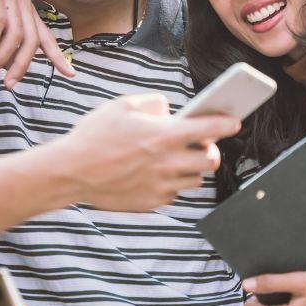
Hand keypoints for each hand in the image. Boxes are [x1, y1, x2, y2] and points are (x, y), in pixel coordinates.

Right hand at [0, 0, 75, 87]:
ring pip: (16, 34)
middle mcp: (23, 4)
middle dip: (22, 66)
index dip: (58, 57)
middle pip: (32, 41)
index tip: (70, 74)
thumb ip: (3, 44)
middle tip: (8, 85)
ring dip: (2, 57)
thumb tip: (10, 69)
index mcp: (27, 12)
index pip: (46, 38)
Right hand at [56, 93, 239, 211]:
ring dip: (192, 167)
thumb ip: (153, 103)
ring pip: (195, 179)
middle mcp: (168, 163)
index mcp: (164, 135)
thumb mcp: (122, 105)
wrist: (70, 172)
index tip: (235, 121)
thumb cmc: (94, 135)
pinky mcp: (151, 202)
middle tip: (200, 143)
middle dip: (210, 150)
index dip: (227, 124)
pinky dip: (171, 182)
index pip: (210, 129)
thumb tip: (169, 110)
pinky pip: (174, 192)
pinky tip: (155, 171)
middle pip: (211, 160)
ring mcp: (161, 186)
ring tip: (176, 157)